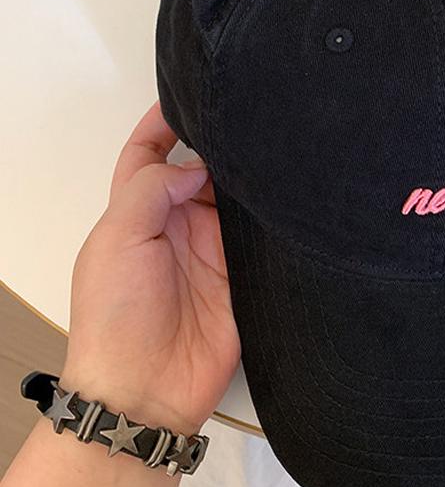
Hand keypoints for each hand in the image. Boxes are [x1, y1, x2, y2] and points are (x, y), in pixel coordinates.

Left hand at [59, 100, 240, 434]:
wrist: (146, 389)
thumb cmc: (116, 318)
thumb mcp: (117, 239)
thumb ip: (150, 189)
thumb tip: (194, 164)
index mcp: (137, 213)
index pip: (148, 155)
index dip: (163, 124)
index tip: (188, 96)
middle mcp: (177, 225)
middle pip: (200, 171)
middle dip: (219, 146)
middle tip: (246, 120)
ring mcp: (211, 250)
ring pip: (234, 200)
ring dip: (249, 181)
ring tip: (272, 151)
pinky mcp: (242, 275)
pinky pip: (260, 239)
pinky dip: (272, 220)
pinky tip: (287, 200)